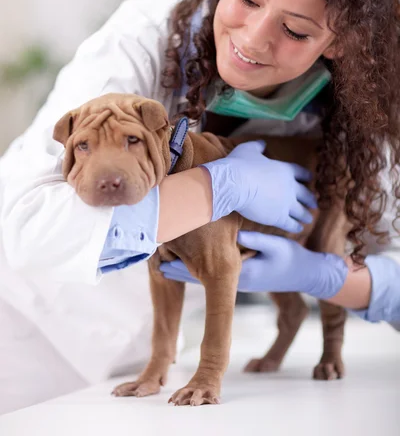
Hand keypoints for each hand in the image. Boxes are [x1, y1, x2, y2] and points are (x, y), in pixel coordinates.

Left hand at [160, 231, 347, 299]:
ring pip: (202, 272)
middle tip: (153, 254)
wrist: (305, 276)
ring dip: (184, 264)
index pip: (203, 273)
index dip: (181, 265)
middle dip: (176, 265)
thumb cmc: (291, 260)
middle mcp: (234, 280)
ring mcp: (236, 278)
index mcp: (241, 274)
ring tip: (162, 253)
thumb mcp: (275, 245)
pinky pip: (212, 270)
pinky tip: (185, 255)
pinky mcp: (239, 273)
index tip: (162, 256)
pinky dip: (197, 263)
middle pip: (197, 274)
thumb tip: (236, 232)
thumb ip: (255, 239)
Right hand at [201, 140, 316, 232]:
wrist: (235, 184)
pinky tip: (298, 229)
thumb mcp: (249, 149)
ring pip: (300, 211)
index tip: (310, 179)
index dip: (306, 176)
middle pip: (305, 194)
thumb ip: (258, 146)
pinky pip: (290, 224)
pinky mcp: (278, 217)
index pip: (300, 172)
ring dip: (305, 215)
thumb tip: (263, 144)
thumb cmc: (240, 165)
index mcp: (285, 170)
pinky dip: (295, 227)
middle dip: (310, 199)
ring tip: (308, 219)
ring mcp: (286, 203)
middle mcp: (290, 187)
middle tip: (314, 203)